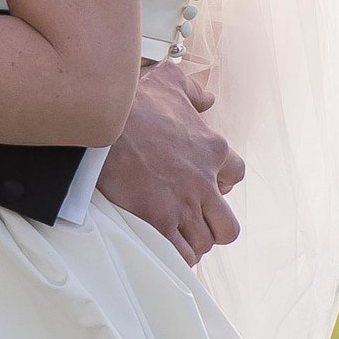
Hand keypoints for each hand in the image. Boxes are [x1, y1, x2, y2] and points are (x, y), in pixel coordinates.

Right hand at [95, 60, 242, 263]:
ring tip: (174, 236)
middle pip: (227, 223)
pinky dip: (175, 256)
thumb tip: (206, 98)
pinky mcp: (159, 222)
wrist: (102, 124)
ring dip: (191, 242)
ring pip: (204, 242)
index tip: (204, 186)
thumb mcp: (169, 82)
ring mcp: (183, 205)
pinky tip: (163, 247)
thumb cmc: (132, 103)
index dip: (222, 185)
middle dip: (212, 227)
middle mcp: (204, 181)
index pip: (236, 175)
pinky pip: (181, 254)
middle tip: (192, 221)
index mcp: (212, 149)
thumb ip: (192, 91)